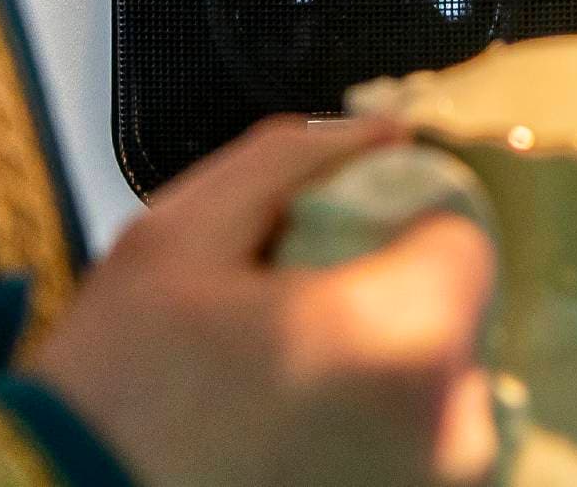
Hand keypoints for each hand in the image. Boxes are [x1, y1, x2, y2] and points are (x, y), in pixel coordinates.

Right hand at [29, 117, 499, 486]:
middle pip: (457, 312)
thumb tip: (378, 129)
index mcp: (407, 341)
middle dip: (387, 293)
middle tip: (287, 307)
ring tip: (278, 374)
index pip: (462, 235)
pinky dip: (371, 427)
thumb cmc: (114, 394)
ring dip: (379, 363)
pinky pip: (416, 448)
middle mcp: (450, 430)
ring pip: (439, 386)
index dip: (396, 217)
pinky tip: (289, 427)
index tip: (330, 233)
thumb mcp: (179, 236)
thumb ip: (293, 161)